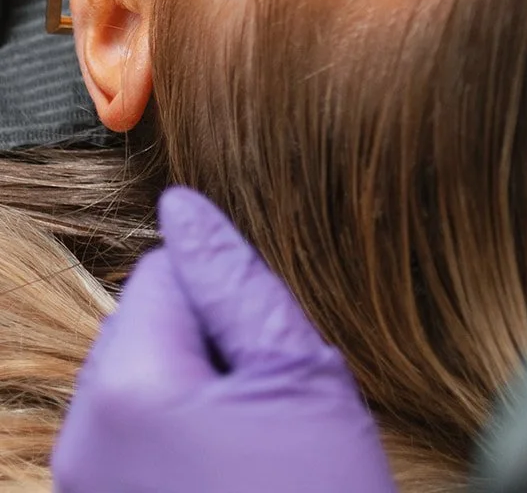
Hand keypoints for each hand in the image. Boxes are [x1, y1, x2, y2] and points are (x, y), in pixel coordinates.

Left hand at [52, 188, 397, 492]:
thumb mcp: (299, 374)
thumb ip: (235, 278)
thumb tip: (183, 205)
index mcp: (128, 389)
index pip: (163, 272)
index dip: (228, 303)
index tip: (269, 364)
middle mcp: (82, 441)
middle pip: (142, 329)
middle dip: (205, 351)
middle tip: (267, 415)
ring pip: (139, 387)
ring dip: (192, 401)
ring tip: (250, 457)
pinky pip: (131, 447)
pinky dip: (176, 450)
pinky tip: (228, 485)